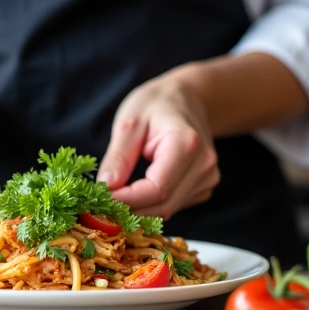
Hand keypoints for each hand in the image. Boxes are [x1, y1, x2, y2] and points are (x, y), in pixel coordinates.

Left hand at [98, 70, 219, 219]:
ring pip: (168, 210)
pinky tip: (137, 192)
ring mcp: (208, 177)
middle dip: (130, 210)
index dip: (127, 201)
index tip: (100, 199)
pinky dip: (151, 206)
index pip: (157, 189)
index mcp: (186, 144)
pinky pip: (174, 206)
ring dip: (139, 211)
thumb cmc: (156, 104)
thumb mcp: (129, 122)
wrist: (188, 98)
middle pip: (164, 205)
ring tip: (115, 198)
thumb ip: (118, 156)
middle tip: (101, 205)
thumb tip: (106, 187)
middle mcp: (203, 165)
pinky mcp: (204, 186)